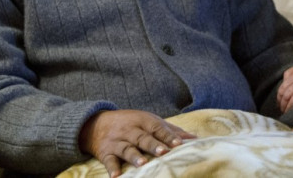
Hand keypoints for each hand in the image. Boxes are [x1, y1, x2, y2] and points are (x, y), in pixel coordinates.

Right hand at [79, 109, 195, 177]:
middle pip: (142, 137)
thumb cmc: (131, 124)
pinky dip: (112, 168)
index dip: (168, 136)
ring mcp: (117, 141)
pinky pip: (108, 160)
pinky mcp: (105, 152)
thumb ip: (170, 131)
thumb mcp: (149, 122)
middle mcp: (130, 130)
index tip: (179, 144)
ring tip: (143, 163)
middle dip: (152, 144)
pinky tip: (116, 176)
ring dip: (134, 156)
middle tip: (163, 152)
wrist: (97, 123)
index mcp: (143, 121)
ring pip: (126, 148)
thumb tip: (195, 139)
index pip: (157, 128)